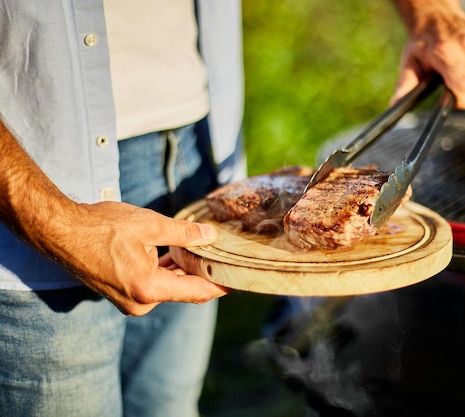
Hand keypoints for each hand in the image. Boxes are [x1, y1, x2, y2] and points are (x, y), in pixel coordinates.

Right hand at [0, 123, 226, 315]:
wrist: (60, 232)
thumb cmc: (101, 227)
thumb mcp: (150, 225)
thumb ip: (185, 234)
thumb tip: (212, 237)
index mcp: (149, 289)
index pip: (198, 291)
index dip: (221, 284)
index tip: (240, 278)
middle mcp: (140, 303)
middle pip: (184, 290)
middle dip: (204, 273)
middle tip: (225, 256)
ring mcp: (129, 301)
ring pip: (169, 287)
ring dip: (184, 271)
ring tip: (205, 252)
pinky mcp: (122, 294)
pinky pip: (153, 286)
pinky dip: (167, 272)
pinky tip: (178, 255)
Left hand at [391, 0, 464, 109]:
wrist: (438, 17)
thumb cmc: (424, 41)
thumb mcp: (410, 63)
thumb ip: (405, 85)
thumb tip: (396, 103)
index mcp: (447, 52)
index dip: (459, 101)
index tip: (451, 99)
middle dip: (464, 95)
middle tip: (450, 83)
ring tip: (457, 71)